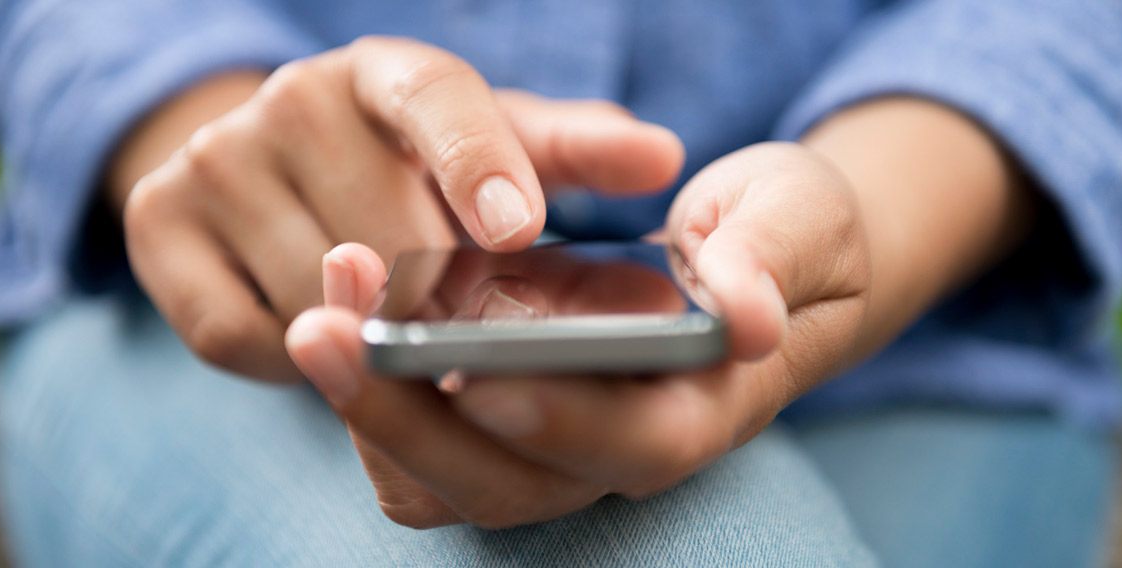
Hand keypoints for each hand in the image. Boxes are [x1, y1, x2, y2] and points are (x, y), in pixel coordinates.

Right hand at [113, 36, 683, 380]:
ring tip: (398, 327)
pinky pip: (244, 334)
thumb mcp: (498, 149)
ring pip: (318, 296)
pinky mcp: (157, 224)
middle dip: (442, 305)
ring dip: (369, 336)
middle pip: (385, 235)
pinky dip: (293, 357)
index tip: (517, 231)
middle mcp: (294, 97)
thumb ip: (572, 153)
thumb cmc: (416, 172)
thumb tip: (660, 159)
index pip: (437, 100)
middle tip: (472, 340)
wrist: (277, 172)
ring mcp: (216, 157)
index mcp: (387, 71)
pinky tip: (324, 332)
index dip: (479, 165)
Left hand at [285, 142, 869, 527]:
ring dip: (373, 404)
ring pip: (444, 476)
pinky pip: (420, 441)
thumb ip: (773, 259)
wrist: (749, 255)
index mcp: (701, 410)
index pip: (629, 445)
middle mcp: (616, 448)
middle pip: (506, 482)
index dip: (554, 419)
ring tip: (321, 307)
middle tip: (328, 331)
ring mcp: (553, 442)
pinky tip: (344, 301)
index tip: (473, 372)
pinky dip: (375, 387)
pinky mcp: (503, 415)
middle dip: (411, 419)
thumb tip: (747, 315)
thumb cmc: (785, 237)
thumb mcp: (800, 222)